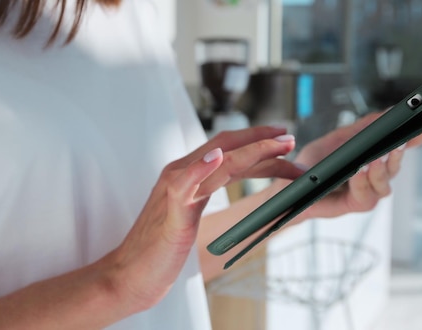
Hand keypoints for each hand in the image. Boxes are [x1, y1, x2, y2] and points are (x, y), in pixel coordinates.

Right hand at [100, 126, 302, 312]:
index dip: (257, 143)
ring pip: (218, 160)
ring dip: (254, 150)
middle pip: (226, 146)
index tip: (285, 143)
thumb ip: (207, 193)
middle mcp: (179, 174)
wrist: (129, 275)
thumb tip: (237, 184)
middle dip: (263, 140)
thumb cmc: (161, 249)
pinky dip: (202, 168)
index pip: (227, 150)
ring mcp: (173, 191)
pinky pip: (185, 184)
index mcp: (186, 175)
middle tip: (292, 139)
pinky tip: (217, 158)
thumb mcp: (190, 216)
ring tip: (283, 145)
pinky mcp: (171, 212)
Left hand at [279, 112, 421, 219]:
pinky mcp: (358, 204)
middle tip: (399, 142)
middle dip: (399, 153)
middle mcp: (377, 174)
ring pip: (385, 183)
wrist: (291, 187)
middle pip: (396, 164)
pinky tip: (358, 172)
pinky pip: (367, 195)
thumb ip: (365, 127)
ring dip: (380, 171)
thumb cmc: (315, 163)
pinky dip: (362, 183)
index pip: (401, 145)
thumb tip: (390, 112)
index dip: (417, 136)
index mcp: (375, 155)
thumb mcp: (339, 138)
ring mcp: (369, 190)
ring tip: (374, 159)